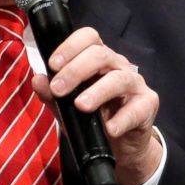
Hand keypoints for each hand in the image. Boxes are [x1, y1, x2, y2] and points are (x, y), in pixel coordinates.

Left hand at [31, 27, 162, 184]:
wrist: (120, 147)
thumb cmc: (93, 119)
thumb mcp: (67, 108)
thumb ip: (52, 94)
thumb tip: (37, 80)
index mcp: (98, 59)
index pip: (88, 37)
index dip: (70, 46)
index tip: (52, 65)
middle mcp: (118, 66)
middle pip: (101, 54)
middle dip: (76, 70)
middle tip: (58, 88)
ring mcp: (135, 84)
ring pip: (119, 79)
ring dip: (98, 91)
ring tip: (81, 106)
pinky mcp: (148, 104)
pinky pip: (137, 108)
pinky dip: (122, 119)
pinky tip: (109, 128)